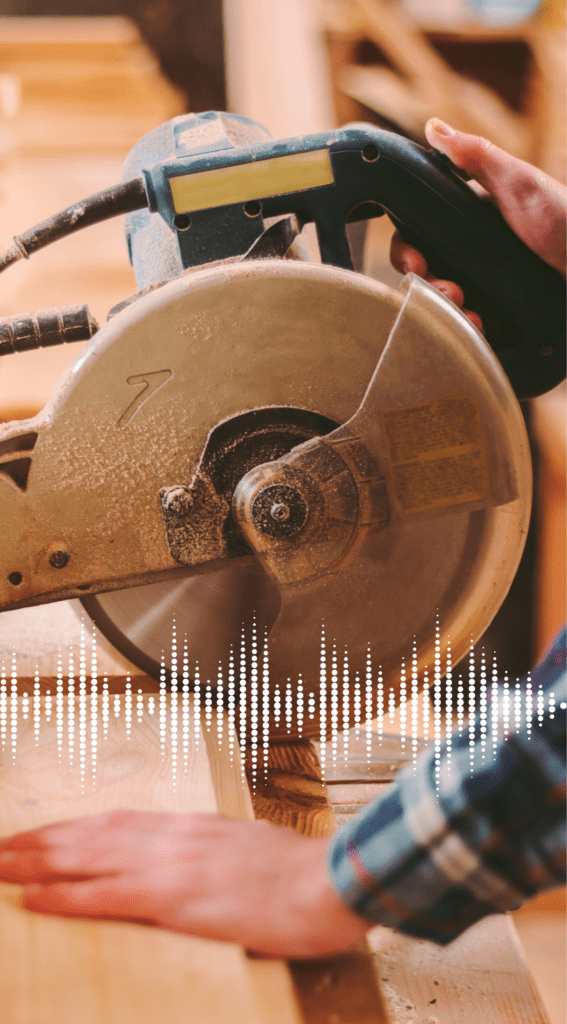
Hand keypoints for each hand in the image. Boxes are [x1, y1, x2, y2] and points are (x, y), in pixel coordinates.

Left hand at [0, 810, 368, 957]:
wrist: (331, 879)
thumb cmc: (300, 874)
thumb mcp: (250, 853)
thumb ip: (214, 854)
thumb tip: (194, 866)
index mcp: (192, 828)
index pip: (118, 822)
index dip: (75, 828)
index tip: (44, 833)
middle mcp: (174, 836)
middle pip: (93, 833)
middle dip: (43, 841)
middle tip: (2, 847)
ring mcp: (173, 863)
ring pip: (90, 858)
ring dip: (39, 862)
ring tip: (3, 865)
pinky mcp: (177, 897)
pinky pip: (108, 896)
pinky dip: (67, 897)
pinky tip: (36, 899)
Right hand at [391, 119, 566, 327]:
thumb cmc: (564, 219)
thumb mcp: (519, 183)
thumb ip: (476, 156)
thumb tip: (434, 128)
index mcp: (468, 220)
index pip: (419, 236)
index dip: (409, 252)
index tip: (416, 263)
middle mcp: (472, 253)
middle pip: (425, 274)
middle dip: (428, 285)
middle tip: (450, 290)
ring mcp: (484, 284)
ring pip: (443, 304)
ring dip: (446, 310)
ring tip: (467, 309)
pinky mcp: (498, 313)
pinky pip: (468, 325)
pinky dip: (468, 328)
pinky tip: (479, 325)